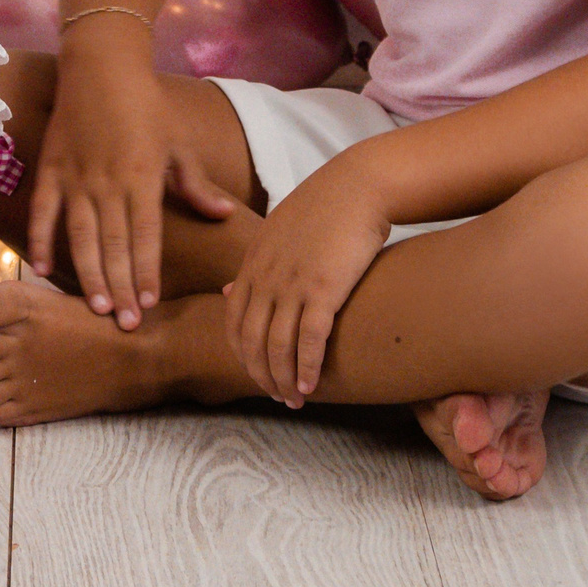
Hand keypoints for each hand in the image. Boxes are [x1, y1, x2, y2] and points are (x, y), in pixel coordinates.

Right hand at [29, 35, 242, 329]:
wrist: (101, 64)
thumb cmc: (147, 103)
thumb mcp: (178, 142)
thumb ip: (196, 184)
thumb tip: (223, 215)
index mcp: (143, 177)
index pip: (146, 236)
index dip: (147, 272)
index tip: (150, 304)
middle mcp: (109, 182)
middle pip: (115, 245)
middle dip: (121, 287)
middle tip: (125, 325)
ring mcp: (76, 177)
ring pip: (81, 236)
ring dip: (88, 273)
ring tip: (96, 308)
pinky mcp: (51, 169)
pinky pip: (43, 211)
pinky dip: (40, 240)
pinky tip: (41, 270)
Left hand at [222, 157, 391, 406]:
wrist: (358, 186)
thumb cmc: (323, 208)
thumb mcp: (274, 232)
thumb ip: (251, 266)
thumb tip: (228, 291)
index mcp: (252, 262)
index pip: (233, 321)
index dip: (242, 354)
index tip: (257, 373)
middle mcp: (265, 276)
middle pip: (251, 340)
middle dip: (261, 374)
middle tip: (276, 396)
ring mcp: (292, 283)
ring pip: (277, 346)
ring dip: (283, 380)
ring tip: (294, 400)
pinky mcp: (324, 289)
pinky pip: (309, 340)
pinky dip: (306, 368)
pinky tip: (311, 386)